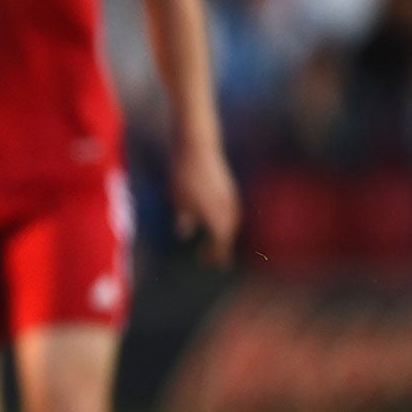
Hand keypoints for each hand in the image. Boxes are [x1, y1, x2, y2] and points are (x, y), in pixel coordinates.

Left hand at [171, 141, 238, 264]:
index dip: (215, 255)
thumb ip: (185, 220)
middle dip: (219, 246)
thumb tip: (185, 233)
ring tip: (214, 240)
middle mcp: (229, 209)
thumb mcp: (179, 201)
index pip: (220, 244)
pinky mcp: (229, 187)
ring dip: (224, 233)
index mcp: (218, 218)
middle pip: (228, 234)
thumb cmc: (185, 177)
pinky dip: (226, 220)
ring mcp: (232, 197)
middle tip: (209, 257)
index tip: (209, 263)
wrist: (198, 148)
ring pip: (232, 221)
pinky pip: (231, 210)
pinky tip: (217, 219)